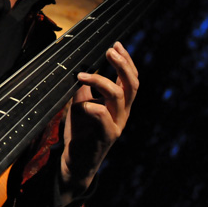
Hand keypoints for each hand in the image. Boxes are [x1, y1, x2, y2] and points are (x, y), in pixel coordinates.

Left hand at [60, 41, 138, 196]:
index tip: (116, 45)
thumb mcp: (81, 104)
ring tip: (82, 75)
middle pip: (132, 85)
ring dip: (101, 80)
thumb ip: (84, 88)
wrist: (75, 161)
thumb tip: (80, 66)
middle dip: (122, 65)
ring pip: (119, 96)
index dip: (126, 61)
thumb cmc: (79, 132)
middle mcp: (122, 113)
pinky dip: (91, 106)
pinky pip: (103, 116)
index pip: (130, 79)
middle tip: (109, 51)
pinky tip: (80, 105)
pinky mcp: (106, 136)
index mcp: (120, 105)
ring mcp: (116, 124)